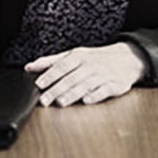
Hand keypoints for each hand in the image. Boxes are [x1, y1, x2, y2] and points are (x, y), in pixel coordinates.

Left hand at [24, 42, 147, 105]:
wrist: (127, 58)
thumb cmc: (95, 58)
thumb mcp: (74, 55)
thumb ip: (51, 61)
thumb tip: (29, 67)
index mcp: (78, 56)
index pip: (61, 66)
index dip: (49, 75)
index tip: (38, 84)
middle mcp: (90, 65)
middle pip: (71, 78)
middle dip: (56, 89)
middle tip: (44, 100)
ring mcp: (103, 75)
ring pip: (85, 84)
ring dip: (73, 93)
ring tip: (61, 102)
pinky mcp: (115, 85)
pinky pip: (104, 90)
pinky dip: (95, 95)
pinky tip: (86, 100)